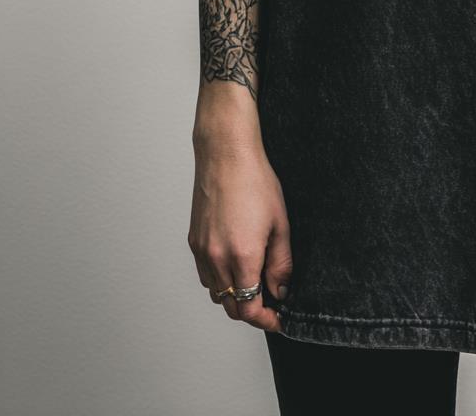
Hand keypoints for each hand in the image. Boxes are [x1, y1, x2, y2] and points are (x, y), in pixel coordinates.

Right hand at [188, 132, 292, 332]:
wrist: (226, 156)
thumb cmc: (255, 182)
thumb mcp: (280, 223)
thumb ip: (281, 263)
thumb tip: (281, 290)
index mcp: (242, 256)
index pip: (249, 308)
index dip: (265, 320)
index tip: (278, 319)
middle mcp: (217, 259)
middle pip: (231, 307)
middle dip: (252, 312)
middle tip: (271, 304)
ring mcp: (202, 251)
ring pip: (216, 293)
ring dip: (235, 296)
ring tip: (255, 282)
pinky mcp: (193, 242)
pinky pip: (205, 275)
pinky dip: (220, 281)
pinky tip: (235, 266)